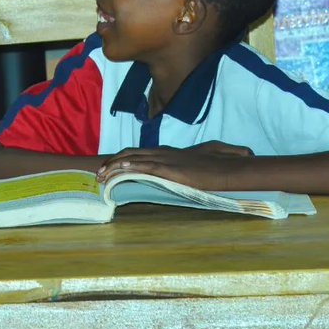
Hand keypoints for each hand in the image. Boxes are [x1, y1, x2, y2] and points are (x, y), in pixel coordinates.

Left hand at [95, 141, 253, 189]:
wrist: (230, 169)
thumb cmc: (219, 165)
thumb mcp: (203, 159)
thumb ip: (193, 160)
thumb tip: (185, 165)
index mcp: (167, 151)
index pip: (137, 152)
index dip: (121, 158)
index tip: (109, 167)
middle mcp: (162, 152)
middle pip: (129, 153)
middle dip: (111, 162)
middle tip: (98, 174)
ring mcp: (165, 160)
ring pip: (132, 159)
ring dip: (113, 167)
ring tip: (100, 176)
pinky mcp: (169, 170)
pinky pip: (143, 167)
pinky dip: (128, 168)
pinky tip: (117, 172)